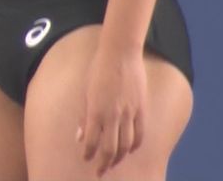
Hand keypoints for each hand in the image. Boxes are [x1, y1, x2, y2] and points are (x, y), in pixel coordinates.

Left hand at [78, 43, 146, 176]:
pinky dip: (134, 145)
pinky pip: (140, 133)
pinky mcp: (141, 108)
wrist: (121, 53)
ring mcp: (129, 112)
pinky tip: (129, 149)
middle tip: (99, 171)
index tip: (86, 159)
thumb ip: (85, 116)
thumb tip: (80, 136)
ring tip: (113, 163)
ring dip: (119, 157)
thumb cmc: (98, 69)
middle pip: (110, 148)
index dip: (89, 154)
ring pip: (126, 145)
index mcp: (96, 110)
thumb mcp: (85, 91)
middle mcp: (113, 115)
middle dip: (104, 163)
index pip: (92, 141)